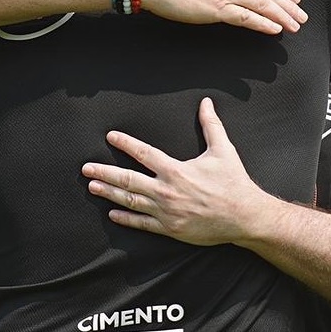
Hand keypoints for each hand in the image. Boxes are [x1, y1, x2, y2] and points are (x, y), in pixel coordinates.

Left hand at [82, 98, 265, 245]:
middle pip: (128, 180)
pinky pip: (142, 223)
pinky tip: (112, 213)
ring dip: (110, 193)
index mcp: (176, 170)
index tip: (110, 137)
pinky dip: (126, 218)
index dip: (125, 143)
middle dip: (105, 172)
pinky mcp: (170, 228)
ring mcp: (166, 212)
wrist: (244, 216)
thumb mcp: (223, 150)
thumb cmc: (233, 182)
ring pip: (131, 201)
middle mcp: (167, 191)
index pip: (143, 153)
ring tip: (93, 186)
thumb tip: (206, 103)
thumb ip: (211, 125)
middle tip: (86, 168)